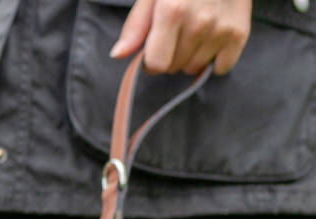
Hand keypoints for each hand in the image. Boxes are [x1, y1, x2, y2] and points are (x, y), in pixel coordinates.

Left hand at [111, 0, 251, 74]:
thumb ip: (136, 25)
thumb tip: (118, 55)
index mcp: (173, 11)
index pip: (156, 64)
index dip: (151, 60)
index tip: (154, 47)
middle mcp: (199, 22)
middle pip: (174, 67)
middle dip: (170, 55)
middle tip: (177, 31)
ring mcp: (222, 28)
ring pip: (195, 68)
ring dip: (191, 56)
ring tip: (196, 29)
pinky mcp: (239, 32)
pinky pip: (221, 67)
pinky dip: (215, 58)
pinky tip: (212, 37)